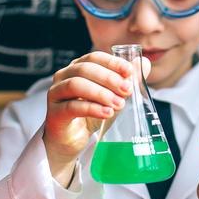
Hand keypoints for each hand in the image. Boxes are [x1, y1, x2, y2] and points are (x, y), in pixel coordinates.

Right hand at [44, 51, 150, 185]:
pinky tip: (107, 113)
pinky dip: (92, 108)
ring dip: (101, 93)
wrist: (72, 141)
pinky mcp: (54, 113)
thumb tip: (144, 63)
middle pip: (85, 69)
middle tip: (127, 90)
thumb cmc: (91, 115)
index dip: (112, 62)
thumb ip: (127, 81)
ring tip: (119, 104)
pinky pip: (72, 106)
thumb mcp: (113, 97)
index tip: (129, 71)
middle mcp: (63, 76)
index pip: (94, 57)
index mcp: (77, 68)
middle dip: (109, 78)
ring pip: (76, 85)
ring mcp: (56, 94)